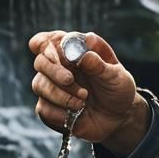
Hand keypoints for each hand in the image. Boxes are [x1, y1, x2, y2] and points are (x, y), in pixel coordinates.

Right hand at [29, 30, 148, 154]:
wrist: (119, 117)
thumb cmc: (117, 89)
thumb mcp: (115, 75)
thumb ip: (99, 64)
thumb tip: (84, 53)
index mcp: (73, 52)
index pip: (47, 40)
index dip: (43, 42)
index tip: (45, 47)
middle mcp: (59, 68)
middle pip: (40, 62)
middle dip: (54, 71)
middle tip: (70, 79)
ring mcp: (52, 88)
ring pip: (39, 85)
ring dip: (60, 94)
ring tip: (83, 100)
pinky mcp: (50, 108)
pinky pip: (43, 108)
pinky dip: (59, 112)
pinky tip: (75, 113)